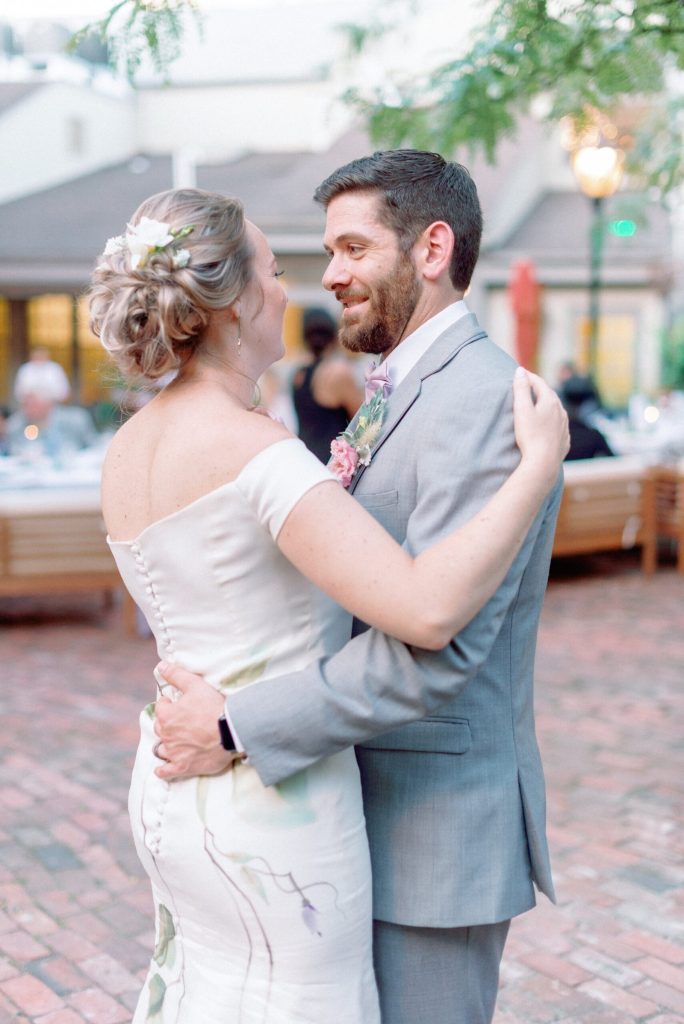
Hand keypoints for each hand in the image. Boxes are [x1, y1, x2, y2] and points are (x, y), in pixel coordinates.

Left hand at [152, 662, 237, 779]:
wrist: (231, 731)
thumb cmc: (214, 707)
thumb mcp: (195, 685)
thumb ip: (176, 675)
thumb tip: (160, 666)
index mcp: (167, 715)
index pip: (161, 707)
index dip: (169, 703)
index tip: (177, 703)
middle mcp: (167, 735)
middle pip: (160, 728)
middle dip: (167, 723)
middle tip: (180, 721)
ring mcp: (174, 752)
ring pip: (161, 749)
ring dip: (165, 745)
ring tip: (174, 742)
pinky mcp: (183, 767)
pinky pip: (166, 772)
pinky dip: (163, 770)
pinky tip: (162, 769)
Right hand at [513, 367, 569, 485]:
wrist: (544, 463)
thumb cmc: (530, 436)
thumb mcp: (522, 410)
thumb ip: (521, 389)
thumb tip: (520, 371)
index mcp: (550, 401)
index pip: (539, 383)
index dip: (528, 377)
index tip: (519, 372)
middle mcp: (561, 411)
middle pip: (549, 395)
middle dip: (538, 388)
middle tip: (528, 385)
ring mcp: (564, 426)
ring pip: (556, 410)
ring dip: (546, 404)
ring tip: (538, 403)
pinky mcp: (564, 440)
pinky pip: (558, 425)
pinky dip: (552, 420)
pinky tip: (548, 424)